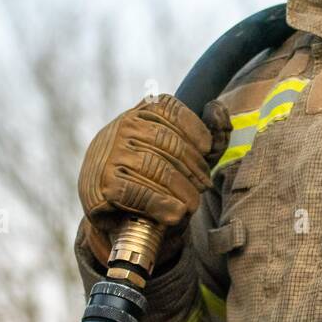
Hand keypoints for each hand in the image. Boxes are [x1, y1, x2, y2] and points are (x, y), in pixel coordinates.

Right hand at [77, 93, 231, 267]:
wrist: (108, 205)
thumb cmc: (151, 174)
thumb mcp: (181, 152)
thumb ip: (208, 133)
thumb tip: (216, 108)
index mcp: (139, 113)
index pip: (170, 110)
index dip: (195, 130)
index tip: (205, 151)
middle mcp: (123, 128)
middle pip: (171, 144)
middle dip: (194, 168)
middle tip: (202, 186)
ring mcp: (112, 154)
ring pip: (160, 170)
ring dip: (184, 191)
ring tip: (192, 204)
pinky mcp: (105, 184)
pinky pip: (142, 193)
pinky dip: (164, 205)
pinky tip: (175, 213)